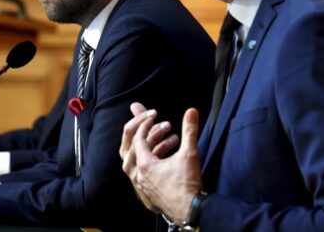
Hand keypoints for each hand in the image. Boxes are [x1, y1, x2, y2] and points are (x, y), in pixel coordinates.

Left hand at [132, 108, 202, 223]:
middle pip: (131, 147)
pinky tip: (168, 153)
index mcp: (144, 164)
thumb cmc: (187, 184)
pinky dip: (153, 159)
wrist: (190, 211)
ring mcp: (141, 184)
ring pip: (137, 159)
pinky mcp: (147, 191)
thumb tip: (192, 111)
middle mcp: (138, 174)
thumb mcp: (189, 154)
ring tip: (172, 138)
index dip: (146, 124)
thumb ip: (189, 130)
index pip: (138, 138)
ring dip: (151, 146)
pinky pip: (143, 170)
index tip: (155, 115)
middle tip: (158, 122)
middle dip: (146, 132)